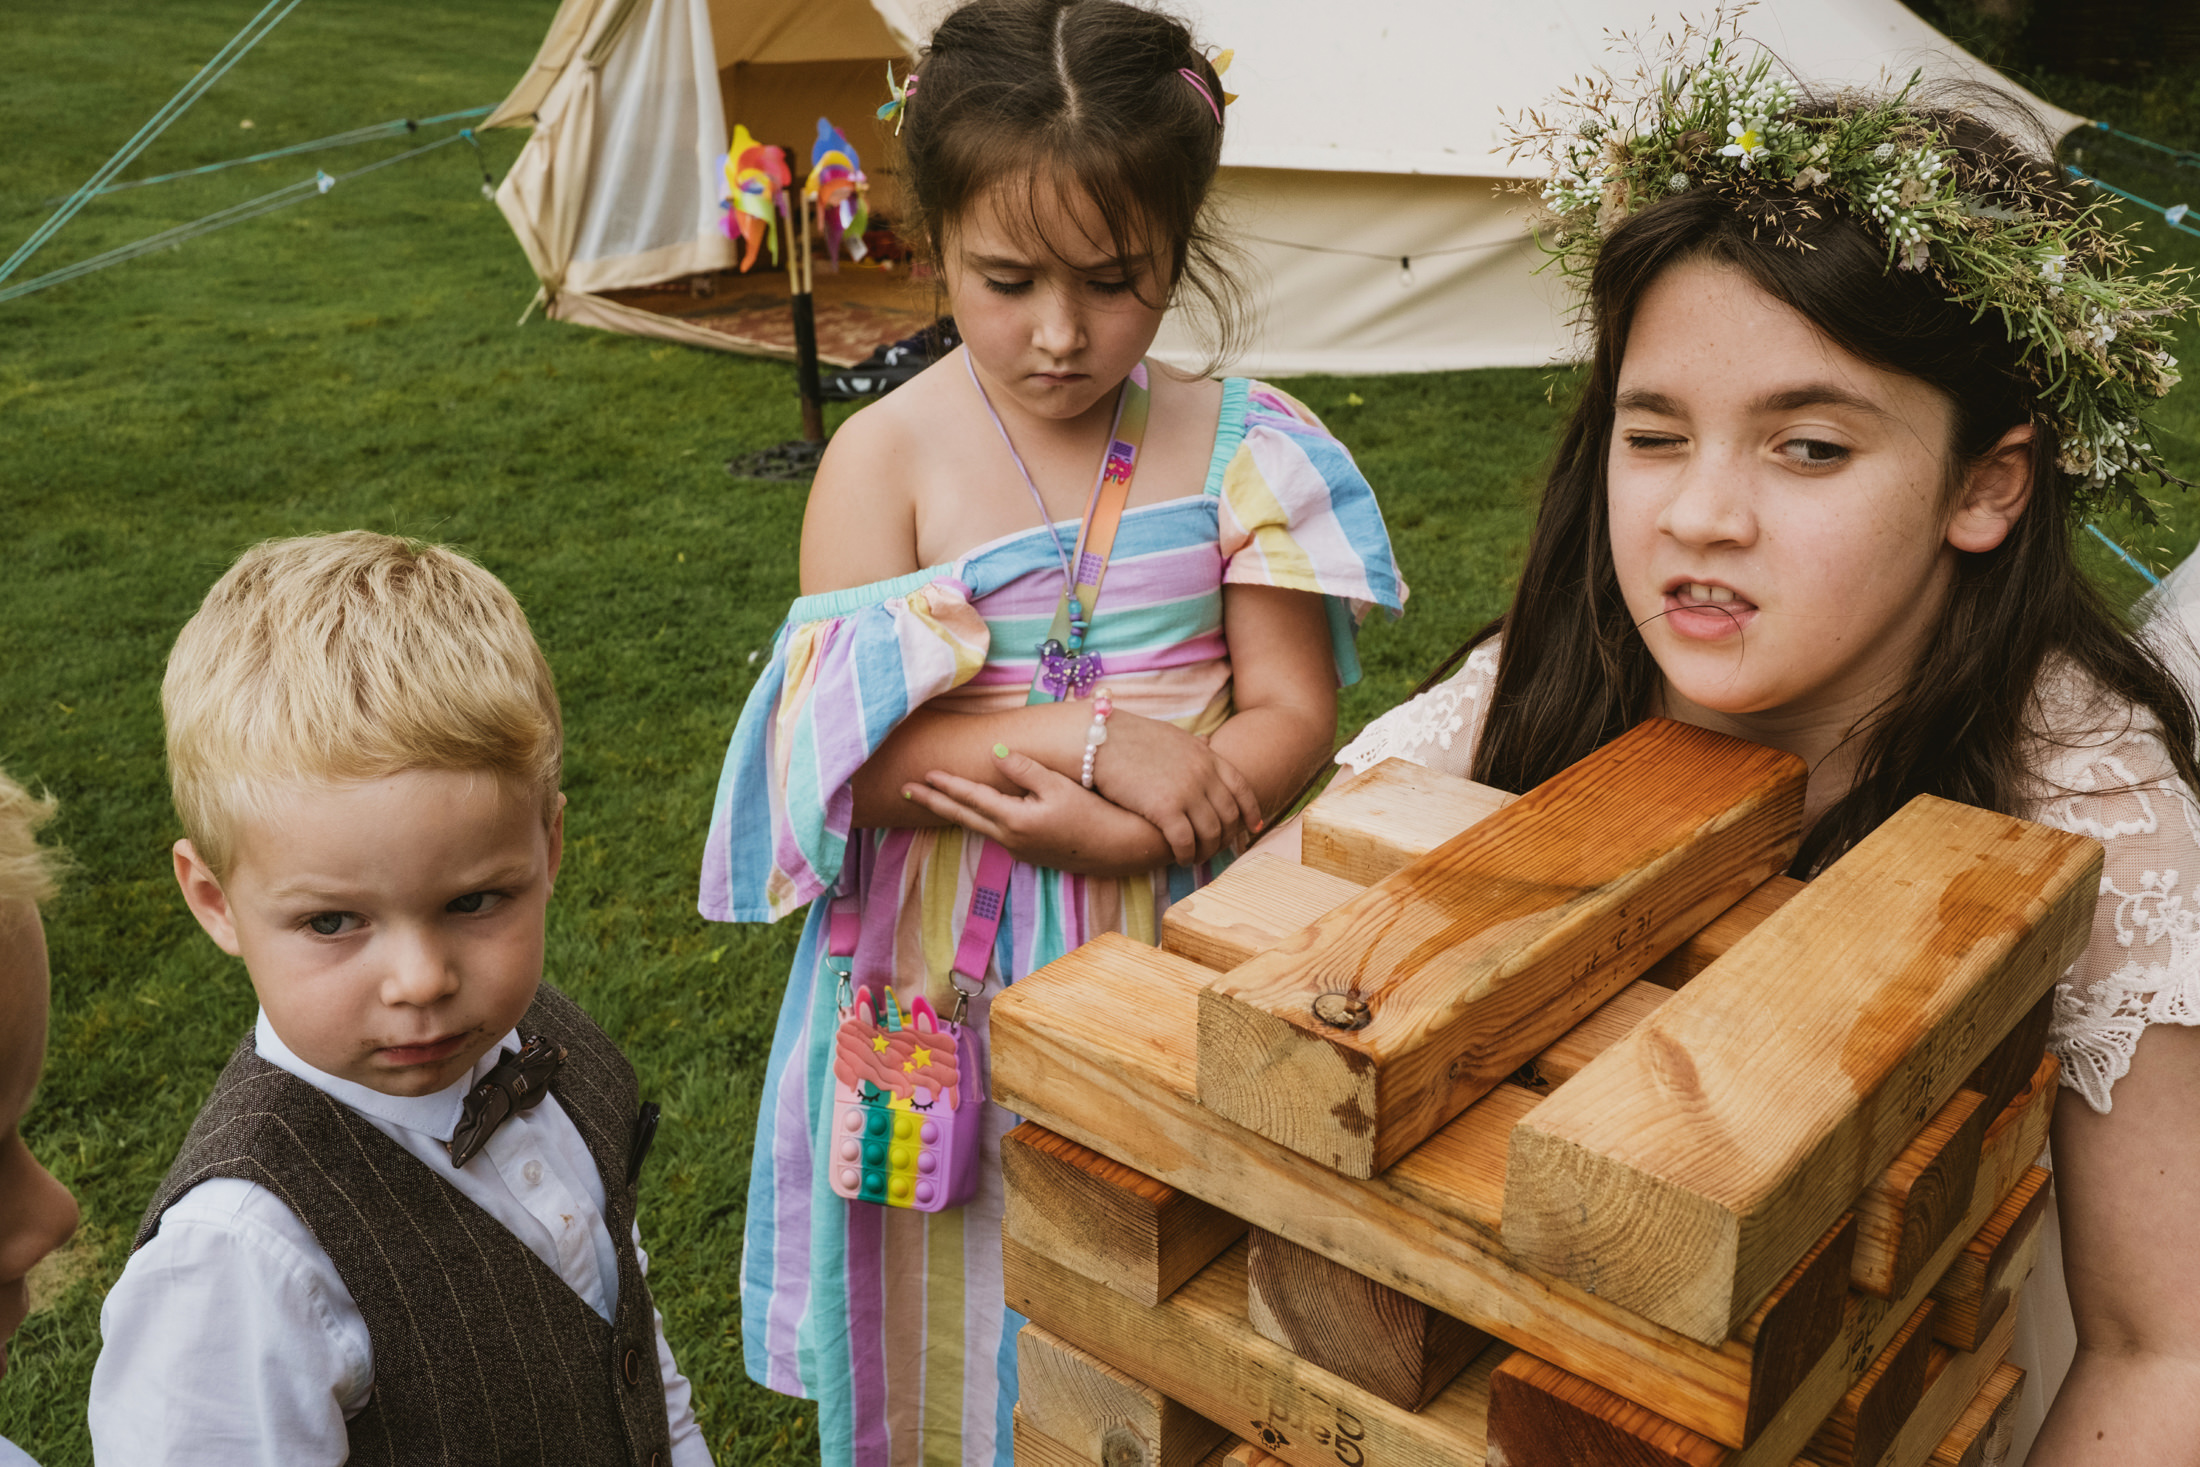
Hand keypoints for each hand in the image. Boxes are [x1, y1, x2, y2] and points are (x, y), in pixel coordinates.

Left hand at [905, 749, 1174, 875]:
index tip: (922, 775)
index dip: (945, 785)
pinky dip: (978, 820)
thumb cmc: (1093, 811)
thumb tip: (995, 753)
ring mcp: (1019, 849)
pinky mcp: (1030, 853)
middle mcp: (1010, 839)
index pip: (970, 799)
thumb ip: (1024, 769)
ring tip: (934, 800)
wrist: (1119, 848)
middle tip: (905, 791)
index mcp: (1014, 820)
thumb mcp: (1059, 785)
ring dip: (954, 812)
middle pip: (963, 817)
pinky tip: (975, 813)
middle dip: (933, 803)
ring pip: (977, 826)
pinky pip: (995, 833)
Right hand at [1089, 711, 1263, 865]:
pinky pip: (1185, 842)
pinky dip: (1186, 855)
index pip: (1241, 788)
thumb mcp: (1173, 735)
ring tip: (1196, 858)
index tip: (1252, 827)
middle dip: (1226, 837)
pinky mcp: (1165, 809)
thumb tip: (1207, 742)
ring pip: (1210, 833)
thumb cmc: (1131, 736)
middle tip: (1217, 849)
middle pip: (1228, 816)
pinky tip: (1180, 859)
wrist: (1100, 738)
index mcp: (1207, 756)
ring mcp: (1186, 792)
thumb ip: (1195, 745)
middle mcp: (1203, 775)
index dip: (1250, 811)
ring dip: (1206, 850)